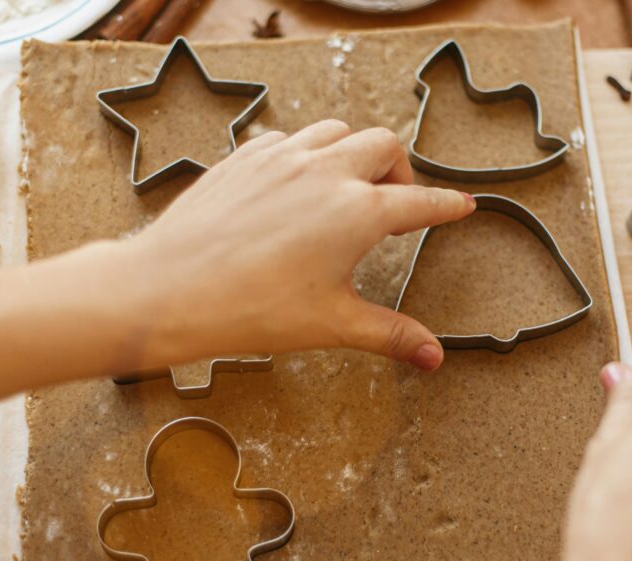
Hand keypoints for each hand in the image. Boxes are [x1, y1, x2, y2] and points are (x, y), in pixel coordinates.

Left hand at [122, 120, 474, 371]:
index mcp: (358, 212)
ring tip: (347, 187)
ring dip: (352, 152)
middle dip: (399, 171)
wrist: (171, 289)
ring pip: (336, 130)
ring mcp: (283, 158)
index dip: (446, 206)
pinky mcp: (245, 157)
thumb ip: (390, 334)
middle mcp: (326, 172)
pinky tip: (295, 182)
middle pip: (383, 146)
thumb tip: (433, 357)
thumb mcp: (332, 324)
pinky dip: (305, 152)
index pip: (420, 202)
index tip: (460, 206)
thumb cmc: (250, 308)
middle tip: (395, 204)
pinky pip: (288, 138)